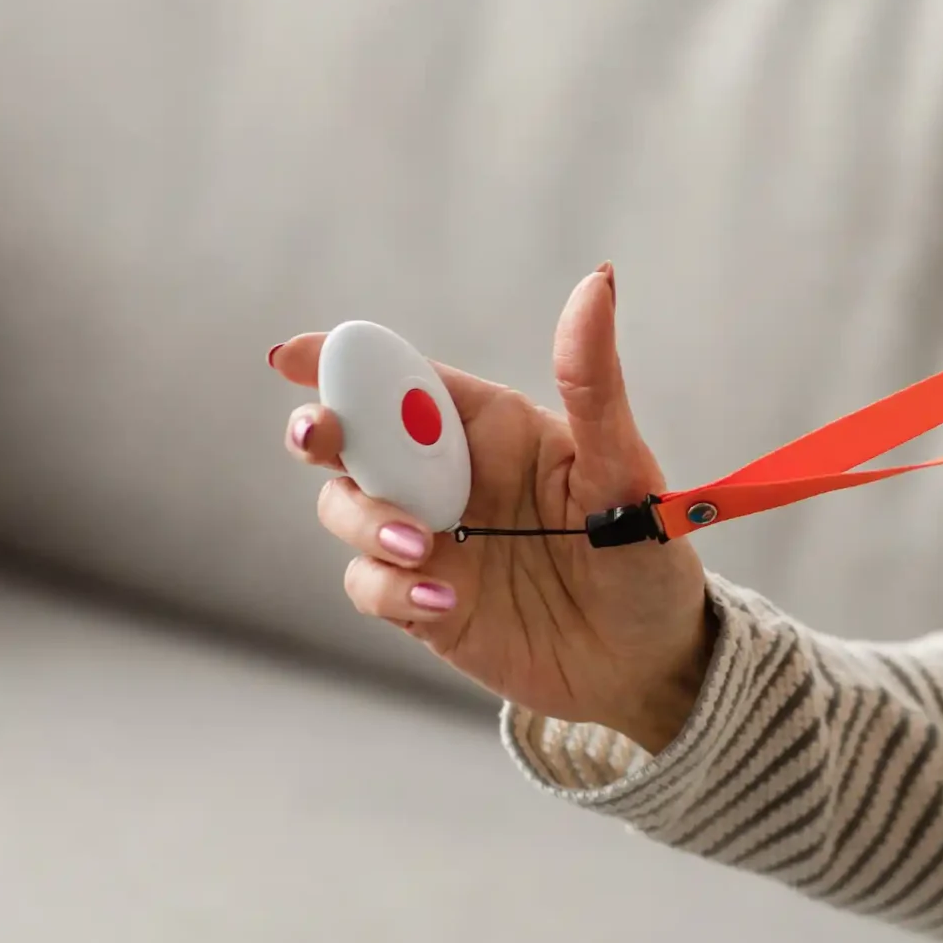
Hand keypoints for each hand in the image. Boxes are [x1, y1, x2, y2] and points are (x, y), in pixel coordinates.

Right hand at [270, 264, 709, 752]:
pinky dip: (389, 588)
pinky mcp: (422, 601)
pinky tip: (441, 599)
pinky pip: (370, 584)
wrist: (649, 660)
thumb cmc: (647, 552)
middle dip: (319, 431)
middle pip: (352, 436)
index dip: (341, 359)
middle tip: (318, 439)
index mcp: (490, 426)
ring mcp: (429, 539)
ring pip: (347, 509)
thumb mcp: (626, 468)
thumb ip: (594, 382)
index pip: (403, 378)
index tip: (293, 356)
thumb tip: (597, 282)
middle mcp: (449, 475)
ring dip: (366, 519)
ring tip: (420, 546)